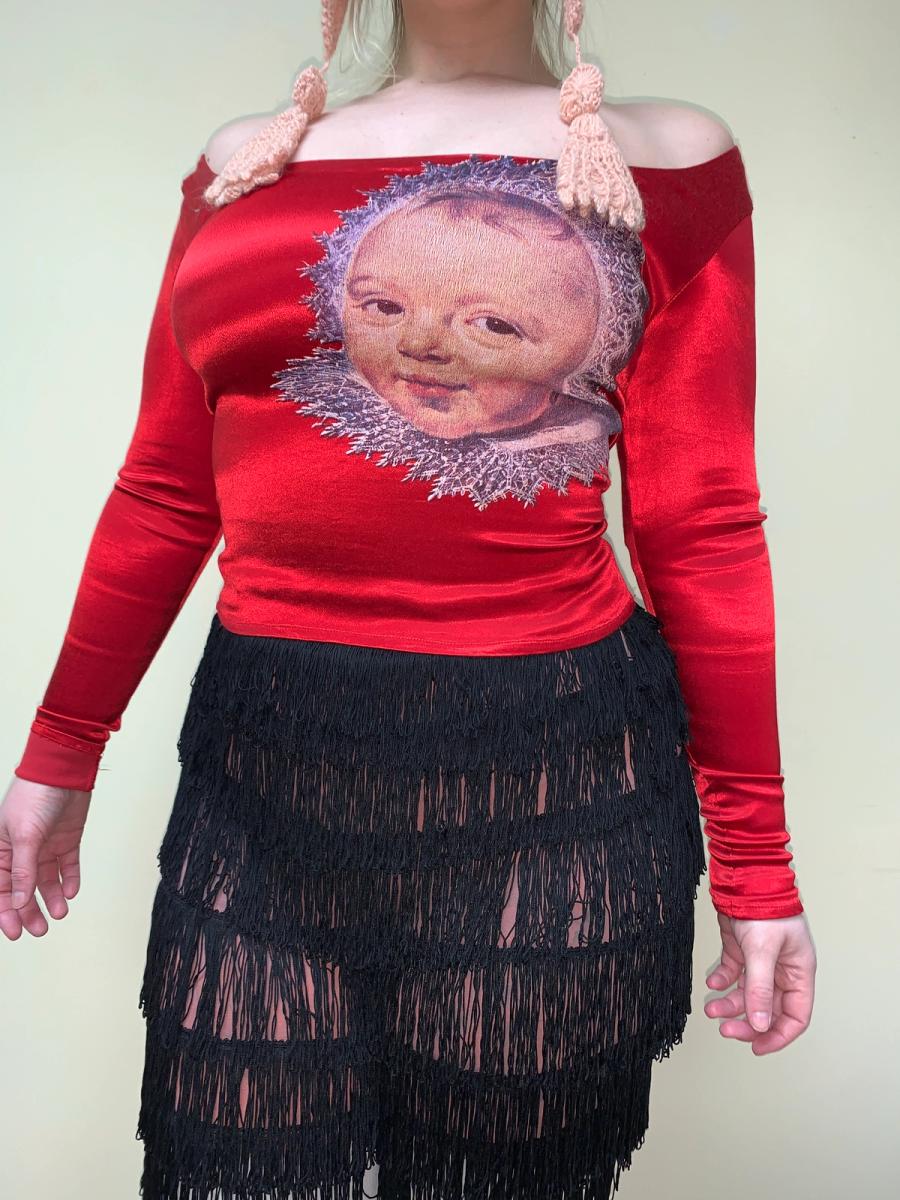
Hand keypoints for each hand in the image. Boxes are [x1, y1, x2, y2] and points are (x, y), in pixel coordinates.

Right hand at [0, 775, 90, 940]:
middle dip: (30, 911)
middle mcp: (22, 850)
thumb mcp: (25, 835)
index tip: (15, 932)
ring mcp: (45, 846)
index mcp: (2, 849)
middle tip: (40, 929)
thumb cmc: (35, 795)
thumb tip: (19, 902)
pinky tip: (71, 892)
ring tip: (60, 913)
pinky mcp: (66, 840)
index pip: (2, 888)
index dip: (6, 912)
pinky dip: (69, 880)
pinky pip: (67, 866)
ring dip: (52, 898)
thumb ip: (23, 870)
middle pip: (24, 889)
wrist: (64, 770)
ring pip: (45, 881)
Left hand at [703, 911, 815, 1054]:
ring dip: (730, 1003)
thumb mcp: (763, 951)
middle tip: (725, 1029)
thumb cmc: (766, 906)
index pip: (796, 1015)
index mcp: (799, 971)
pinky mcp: (741, 947)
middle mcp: (782, 968)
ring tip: (710, 1008)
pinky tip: (712, 982)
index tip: (756, 1047)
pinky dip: (723, 980)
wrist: (745, 875)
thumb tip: (761, 1026)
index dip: (778, 1035)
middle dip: (748, 1022)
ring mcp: (761, 958)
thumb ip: (760, 990)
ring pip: (747, 992)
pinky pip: (734, 972)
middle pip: (769, 1008)